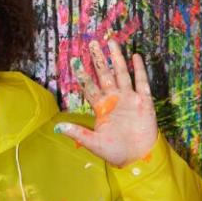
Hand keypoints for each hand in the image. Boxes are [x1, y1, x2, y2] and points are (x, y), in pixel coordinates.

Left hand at [55, 38, 157, 166]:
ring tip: (111, 42)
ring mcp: (129, 98)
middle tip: (92, 43)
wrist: (138, 158)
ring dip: (117, 58)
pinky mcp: (144, 102)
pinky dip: (139, 69)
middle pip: (105, 74)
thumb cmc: (115, 152)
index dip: (82, 74)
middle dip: (98, 59)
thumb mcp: (93, 143)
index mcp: (101, 107)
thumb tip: (57, 127)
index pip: (90, 86)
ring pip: (122, 73)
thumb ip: (78, 133)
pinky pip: (141, 82)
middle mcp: (114, 99)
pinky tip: (135, 56)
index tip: (74, 60)